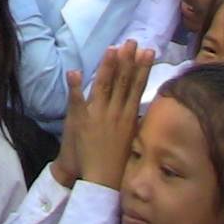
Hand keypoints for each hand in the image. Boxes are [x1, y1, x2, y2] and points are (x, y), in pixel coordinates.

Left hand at [68, 42, 155, 189]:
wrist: (99, 180)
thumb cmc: (117, 161)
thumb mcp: (131, 138)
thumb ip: (135, 119)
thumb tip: (143, 103)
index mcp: (129, 117)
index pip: (136, 87)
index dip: (142, 68)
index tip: (147, 51)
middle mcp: (115, 113)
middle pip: (122, 81)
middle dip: (127, 60)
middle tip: (132, 42)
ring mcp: (98, 116)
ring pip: (104, 85)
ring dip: (107, 66)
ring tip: (112, 48)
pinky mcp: (81, 121)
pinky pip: (77, 101)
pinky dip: (75, 87)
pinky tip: (75, 71)